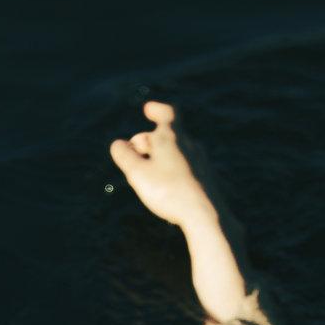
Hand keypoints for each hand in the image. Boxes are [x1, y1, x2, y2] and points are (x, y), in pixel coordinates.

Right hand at [108, 101, 216, 228]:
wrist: (206, 215)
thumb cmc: (169, 192)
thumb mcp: (137, 173)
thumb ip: (124, 155)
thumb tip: (118, 145)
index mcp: (172, 137)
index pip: (167, 113)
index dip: (157, 109)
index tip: (149, 109)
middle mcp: (190, 145)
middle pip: (167, 136)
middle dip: (147, 142)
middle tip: (133, 155)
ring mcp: (201, 162)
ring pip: (177, 152)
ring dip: (160, 157)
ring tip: (147, 174)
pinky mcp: (207, 179)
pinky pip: (186, 169)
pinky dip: (172, 171)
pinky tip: (166, 189)